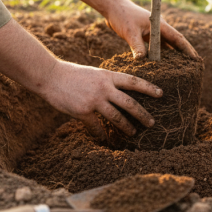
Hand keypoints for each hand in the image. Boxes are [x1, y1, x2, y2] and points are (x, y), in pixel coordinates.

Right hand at [41, 60, 162, 138]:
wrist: (50, 76)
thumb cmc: (71, 74)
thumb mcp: (94, 73)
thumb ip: (107, 81)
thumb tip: (119, 92)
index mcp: (108, 76)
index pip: (133, 82)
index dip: (148, 88)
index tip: (161, 94)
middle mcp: (104, 88)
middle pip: (129, 103)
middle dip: (142, 114)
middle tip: (152, 122)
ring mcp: (94, 100)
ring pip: (116, 117)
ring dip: (126, 127)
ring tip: (133, 133)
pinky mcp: (83, 111)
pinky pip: (96, 127)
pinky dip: (101, 134)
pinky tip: (104, 139)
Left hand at [105, 0, 198, 59]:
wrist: (112, 7)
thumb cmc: (122, 16)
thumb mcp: (130, 32)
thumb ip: (137, 46)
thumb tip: (142, 61)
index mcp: (160, 26)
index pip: (178, 39)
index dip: (188, 50)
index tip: (196, 60)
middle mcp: (158, 29)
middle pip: (175, 44)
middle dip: (183, 55)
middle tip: (192, 68)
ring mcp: (152, 33)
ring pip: (165, 47)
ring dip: (171, 57)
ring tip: (179, 70)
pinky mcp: (144, 36)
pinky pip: (154, 48)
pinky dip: (158, 57)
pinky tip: (160, 67)